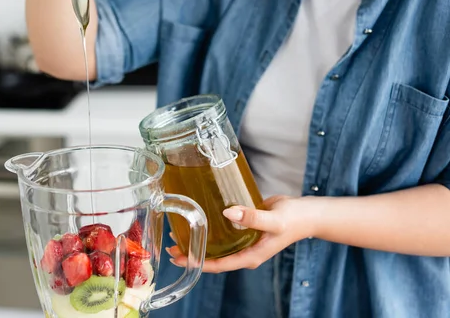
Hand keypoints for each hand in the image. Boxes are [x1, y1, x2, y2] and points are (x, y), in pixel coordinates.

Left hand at [167, 196, 318, 272]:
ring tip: (178, 232)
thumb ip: (252, 217)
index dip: (198, 262)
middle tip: (171, 245)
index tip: (181, 257)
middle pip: (213, 257)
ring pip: (216, 244)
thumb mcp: (274, 220)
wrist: (307, 213)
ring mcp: (243, 241)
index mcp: (250, 256)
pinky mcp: (244, 227)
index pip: (219, 264)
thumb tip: (228, 212)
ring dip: (198, 239)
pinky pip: (223, 231)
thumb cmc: (294, 220)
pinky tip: (198, 217)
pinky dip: (209, 227)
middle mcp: (244, 251)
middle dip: (192, 253)